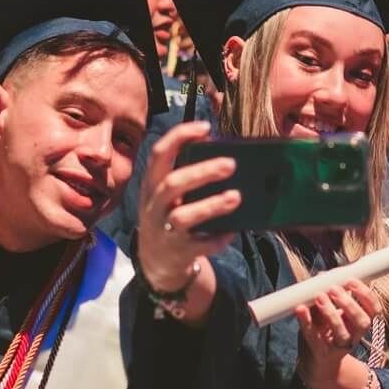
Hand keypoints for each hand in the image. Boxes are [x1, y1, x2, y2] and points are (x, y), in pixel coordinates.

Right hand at [136, 120, 238, 293]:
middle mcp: (154, 206)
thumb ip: (185, 172)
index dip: (180, 137)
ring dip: (211, 205)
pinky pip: (200, 244)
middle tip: (231, 164)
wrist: (156, 261)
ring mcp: (164, 230)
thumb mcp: (167, 194)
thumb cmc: (169, 215)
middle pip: (173, 184)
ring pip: (183, 217)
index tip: (205, 127)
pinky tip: (232, 231)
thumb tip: (222, 149)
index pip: (159, 154)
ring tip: (236, 196)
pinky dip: (218, 238)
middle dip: (202, 172)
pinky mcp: (179, 252)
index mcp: (152, 184)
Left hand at [294, 278, 378, 388]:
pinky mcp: (320, 352)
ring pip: (342, 333)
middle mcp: (354, 336)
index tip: (351, 281)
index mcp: (360, 323)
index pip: (374, 309)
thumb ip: (328, 294)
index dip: (366, 295)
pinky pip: (313, 337)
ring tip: (319, 297)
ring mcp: (338, 347)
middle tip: (333, 289)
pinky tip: (300, 309)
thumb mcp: (330, 311)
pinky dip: (305, 322)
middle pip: (362, 322)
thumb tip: (322, 275)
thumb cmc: (325, 331)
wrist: (315, 362)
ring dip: (332, 313)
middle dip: (349, 304)